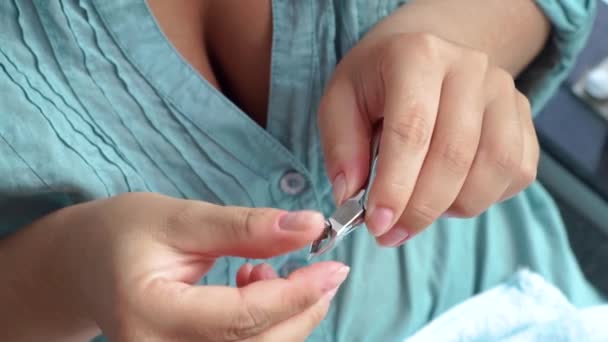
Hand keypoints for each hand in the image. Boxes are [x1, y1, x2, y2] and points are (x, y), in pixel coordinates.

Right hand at [58, 193, 348, 340]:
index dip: (296, 294)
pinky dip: (265, 326)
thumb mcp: (181, 219)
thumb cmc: (122, 234)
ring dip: (285, 317)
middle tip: (318, 268)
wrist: (85, 265)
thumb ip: (246, 227)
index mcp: (149, 314)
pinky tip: (251, 289)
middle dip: (300, 309)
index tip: (335, 267)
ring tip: (263, 270)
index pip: (239, 319)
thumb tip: (310, 227)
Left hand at [319, 32, 538, 245]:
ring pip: (494, 167)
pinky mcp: (523, 116)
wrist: (424, 55)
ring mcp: (503, 91)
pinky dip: (485, 198)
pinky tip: (450, 195)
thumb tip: (351, 197)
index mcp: (418, 56)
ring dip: (454, 206)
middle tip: (390, 235)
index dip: (396, 186)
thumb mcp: (340, 101)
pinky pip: (517, 172)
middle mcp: (470, 67)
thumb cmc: (377, 81)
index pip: (412, 130)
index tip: (377, 224)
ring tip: (419, 210)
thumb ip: (342, 147)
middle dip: (420, 208)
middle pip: (455, 154)